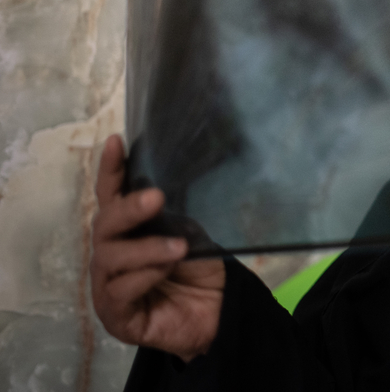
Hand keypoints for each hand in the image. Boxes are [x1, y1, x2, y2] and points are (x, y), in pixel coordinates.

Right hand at [90, 135, 225, 361]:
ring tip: (178, 248)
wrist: (217, 312)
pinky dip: (145, 276)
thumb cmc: (198, 269)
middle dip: (128, 209)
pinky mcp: (115, 315)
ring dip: (146, 249)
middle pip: (104, 224)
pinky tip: (166, 270)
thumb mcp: (189, 232)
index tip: (117, 142)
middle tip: (155, 198)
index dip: (111, 170)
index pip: (111, 195)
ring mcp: (108, 285)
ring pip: (111, 258)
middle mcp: (111, 254)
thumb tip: (166, 185)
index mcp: (127, 230)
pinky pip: (120, 291)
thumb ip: (171, 213)